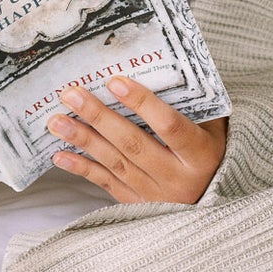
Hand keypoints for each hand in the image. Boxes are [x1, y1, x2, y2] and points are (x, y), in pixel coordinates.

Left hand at [48, 78, 226, 203]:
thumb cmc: (213, 152)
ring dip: (83, 140)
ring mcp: (156, 194)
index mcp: (200, 154)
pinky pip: (106, 183)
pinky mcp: (138, 204)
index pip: (170, 125)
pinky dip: (82, 168)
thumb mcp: (215, 128)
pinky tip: (60, 154)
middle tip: (72, 95)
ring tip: (56, 121)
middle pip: (133, 143)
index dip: (143, 103)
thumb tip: (165, 67)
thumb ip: (195, 105)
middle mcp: (177, 177)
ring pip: (115, 163)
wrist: (216, 203)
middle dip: (99, 117)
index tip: (115, 82)